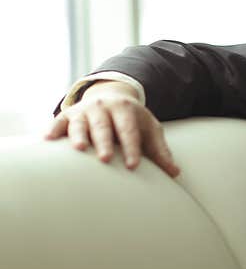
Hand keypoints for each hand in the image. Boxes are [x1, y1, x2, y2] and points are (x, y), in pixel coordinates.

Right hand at [45, 81, 179, 176]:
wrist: (112, 96)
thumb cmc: (133, 121)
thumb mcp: (149, 130)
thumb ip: (160, 151)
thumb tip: (175, 172)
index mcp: (126, 109)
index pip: (130, 130)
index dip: (132, 147)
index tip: (134, 165)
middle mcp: (103, 107)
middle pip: (104, 126)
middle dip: (105, 142)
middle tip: (106, 159)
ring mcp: (84, 110)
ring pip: (80, 123)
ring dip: (79, 135)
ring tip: (79, 148)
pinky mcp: (68, 115)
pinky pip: (58, 122)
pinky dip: (53, 129)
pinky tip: (47, 139)